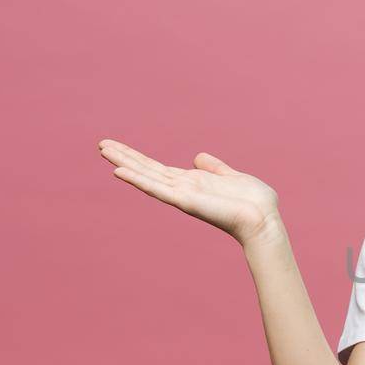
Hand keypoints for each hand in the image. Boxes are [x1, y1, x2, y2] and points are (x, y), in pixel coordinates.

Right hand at [97, 139, 282, 244]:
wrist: (264, 220)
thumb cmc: (254, 203)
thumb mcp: (232, 177)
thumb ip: (215, 168)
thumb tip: (198, 157)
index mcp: (192, 182)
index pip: (157, 168)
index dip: (137, 157)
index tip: (118, 146)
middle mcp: (182, 189)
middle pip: (147, 170)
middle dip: (124, 157)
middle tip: (101, 144)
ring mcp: (182, 195)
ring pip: (147, 176)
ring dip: (125, 164)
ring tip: (104, 150)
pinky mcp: (185, 201)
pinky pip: (157, 189)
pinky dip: (138, 180)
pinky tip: (120, 172)